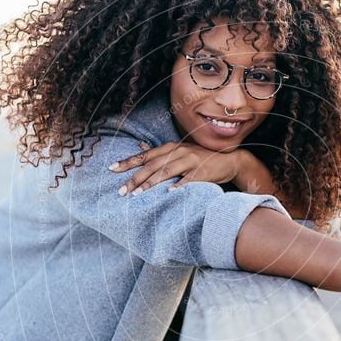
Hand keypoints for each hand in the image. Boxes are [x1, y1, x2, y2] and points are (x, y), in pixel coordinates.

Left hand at [108, 140, 241, 194]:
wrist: (228, 160)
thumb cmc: (201, 157)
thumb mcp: (180, 150)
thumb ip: (160, 151)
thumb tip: (139, 146)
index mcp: (171, 148)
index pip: (145, 155)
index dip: (128, 162)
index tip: (111, 169)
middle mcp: (178, 152)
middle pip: (152, 165)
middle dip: (134, 178)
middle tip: (121, 190)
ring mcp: (190, 161)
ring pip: (166, 171)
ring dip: (150, 183)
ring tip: (137, 194)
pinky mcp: (201, 172)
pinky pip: (188, 180)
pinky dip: (178, 185)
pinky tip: (169, 193)